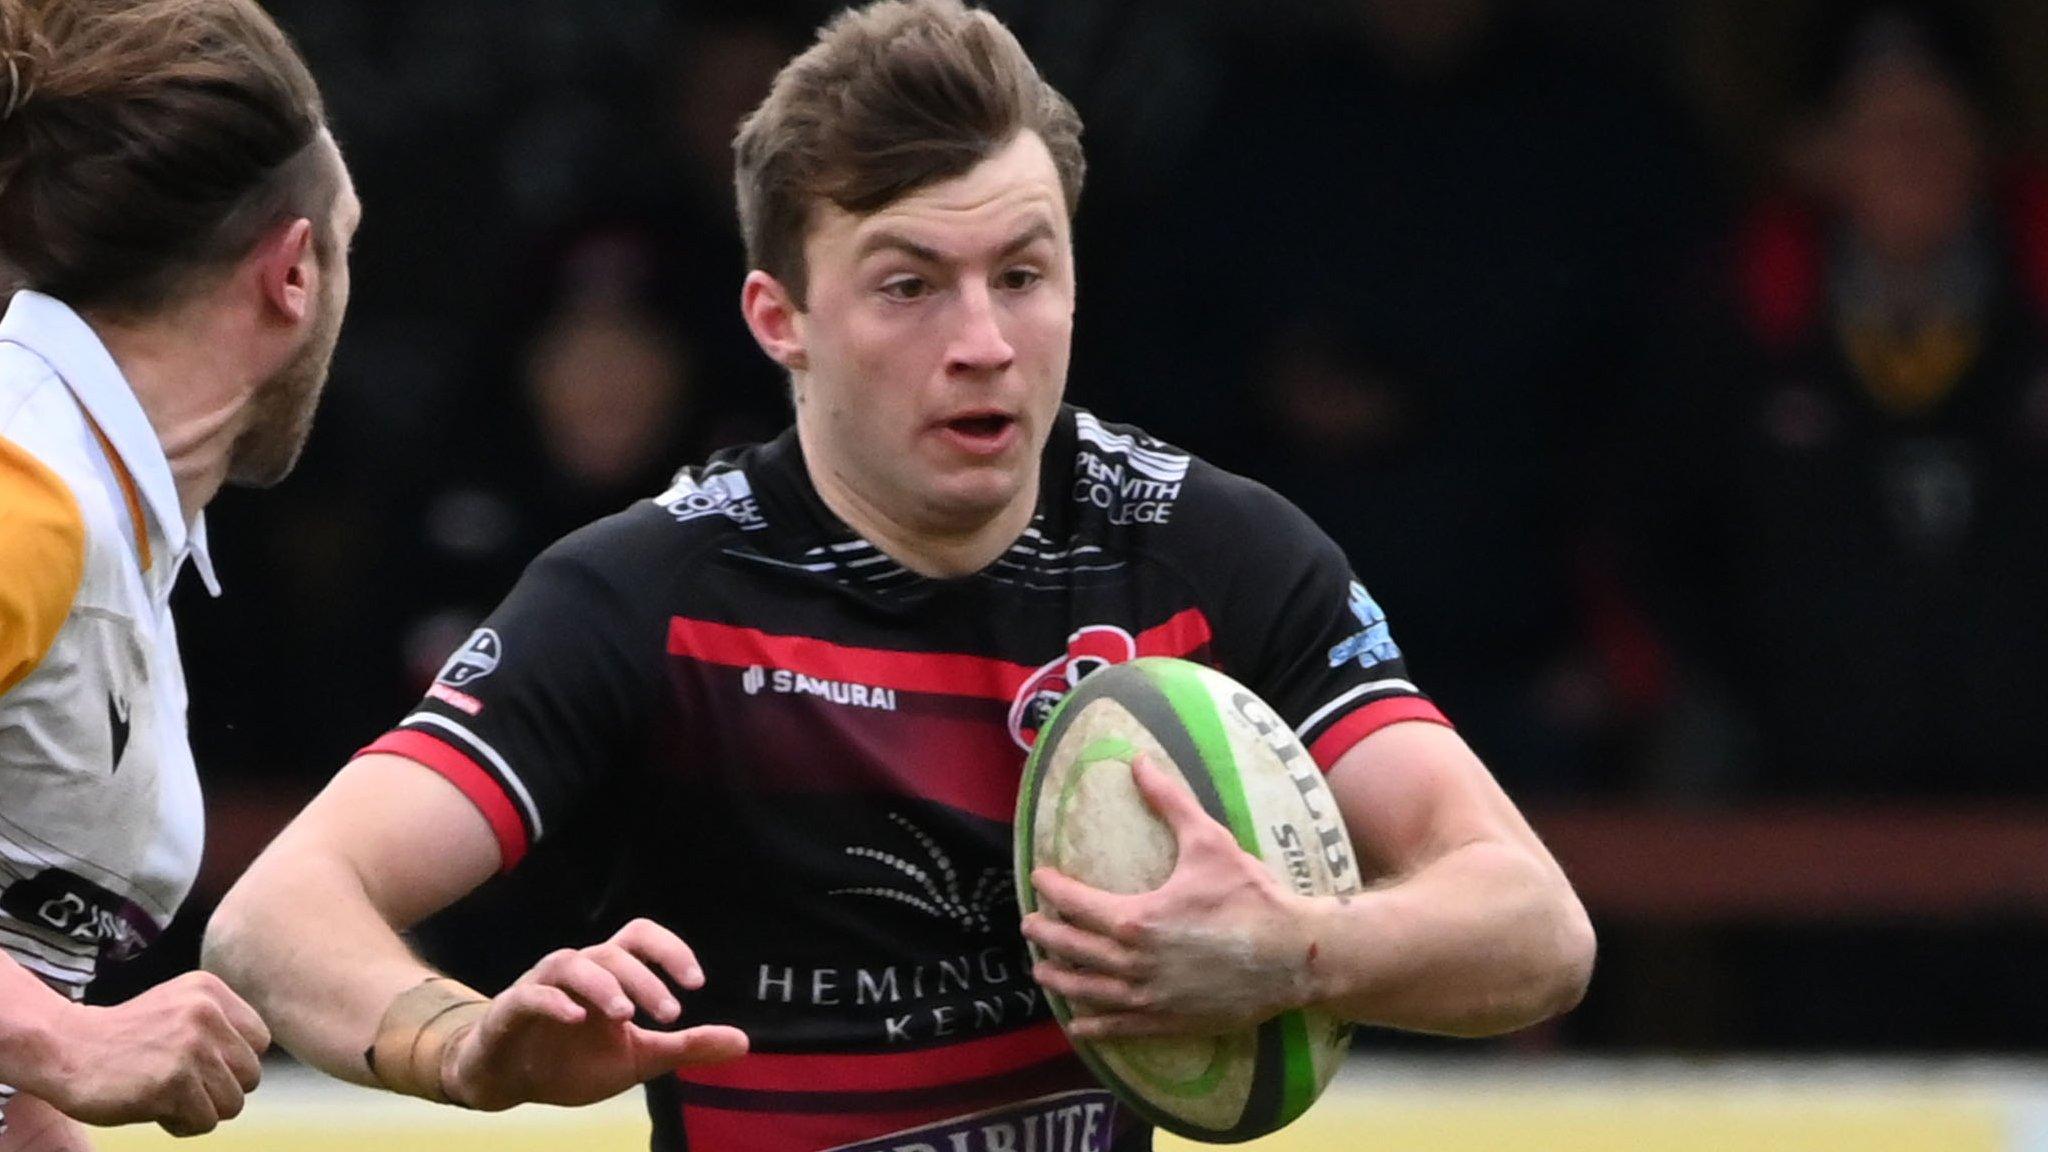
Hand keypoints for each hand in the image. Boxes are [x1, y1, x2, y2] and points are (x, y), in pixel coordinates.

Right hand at [30, 971, 268, 1136]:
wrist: (64, 1049)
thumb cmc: (123, 1038)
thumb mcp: (178, 1008)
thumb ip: (219, 1025)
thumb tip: (256, 1064)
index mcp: (210, 991)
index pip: (260, 1041)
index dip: (233, 1063)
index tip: (201, 1066)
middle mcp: (206, 1014)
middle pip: (251, 1075)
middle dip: (220, 1090)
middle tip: (183, 1087)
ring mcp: (190, 1048)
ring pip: (232, 1103)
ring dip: (200, 1110)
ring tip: (168, 1097)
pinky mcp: (172, 1083)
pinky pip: (204, 1121)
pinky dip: (181, 1124)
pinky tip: (154, 1108)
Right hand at [443, 919, 747, 1109]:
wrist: (510, 1081)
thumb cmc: (573, 1061)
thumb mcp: (639, 1058)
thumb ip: (686, 1047)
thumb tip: (744, 1042)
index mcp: (608, 975)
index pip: (640, 938)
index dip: (670, 949)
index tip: (697, 981)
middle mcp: (577, 971)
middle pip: (612, 952)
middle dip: (645, 979)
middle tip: (671, 1013)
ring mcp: (542, 987)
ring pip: (572, 963)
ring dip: (604, 984)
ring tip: (626, 1015)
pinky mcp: (511, 1011)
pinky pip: (532, 996)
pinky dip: (554, 1002)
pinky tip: (577, 1019)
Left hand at [1022, 755, 1319, 1040]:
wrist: (1293, 954)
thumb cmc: (1252, 896)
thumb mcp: (1209, 841)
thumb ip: (1169, 801)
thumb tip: (1139, 761)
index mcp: (1137, 919)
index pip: (1076, 903)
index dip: (1052, 889)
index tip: (1040, 878)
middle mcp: (1135, 962)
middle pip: (1073, 949)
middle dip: (1045, 935)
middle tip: (1029, 925)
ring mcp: (1151, 996)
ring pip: (1088, 992)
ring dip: (1060, 980)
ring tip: (1042, 971)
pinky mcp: (1170, 1020)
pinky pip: (1120, 1028)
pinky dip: (1094, 1027)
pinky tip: (1079, 1025)